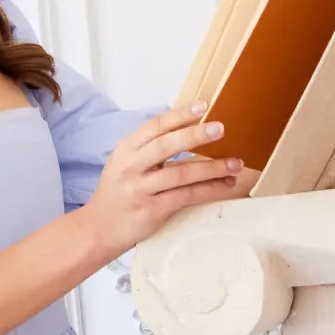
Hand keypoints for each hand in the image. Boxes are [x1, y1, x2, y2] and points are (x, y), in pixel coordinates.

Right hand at [79, 104, 243, 261]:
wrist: (99, 229)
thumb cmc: (117, 193)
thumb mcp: (124, 163)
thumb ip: (148, 148)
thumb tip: (187, 129)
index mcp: (126, 149)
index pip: (155, 126)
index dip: (180, 115)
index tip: (203, 105)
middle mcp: (131, 167)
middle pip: (166, 146)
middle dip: (195, 136)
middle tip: (220, 128)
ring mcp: (141, 189)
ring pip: (181, 173)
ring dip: (212, 168)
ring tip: (235, 164)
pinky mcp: (152, 210)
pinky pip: (186, 196)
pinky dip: (208, 190)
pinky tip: (224, 185)